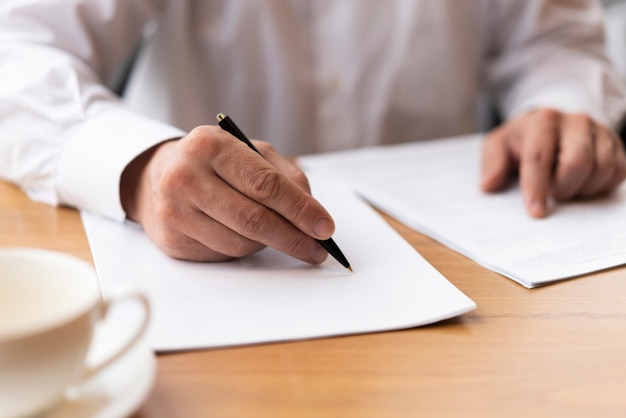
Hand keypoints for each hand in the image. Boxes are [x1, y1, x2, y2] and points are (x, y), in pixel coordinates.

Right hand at [120, 125, 333, 262]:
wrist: (156, 177)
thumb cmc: (213, 163)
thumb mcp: (250, 152)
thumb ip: (285, 175)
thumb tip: (313, 214)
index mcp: (211, 146)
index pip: (265, 184)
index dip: (301, 209)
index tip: (325, 227)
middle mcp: (186, 177)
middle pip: (254, 219)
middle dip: (294, 238)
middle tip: (317, 249)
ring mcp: (175, 211)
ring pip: (241, 243)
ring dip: (269, 244)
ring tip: (276, 233)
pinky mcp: (172, 240)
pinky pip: (224, 254)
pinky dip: (244, 248)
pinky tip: (243, 234)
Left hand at [481, 109, 625, 216]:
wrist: (548, 125)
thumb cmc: (521, 141)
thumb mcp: (498, 146)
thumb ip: (492, 163)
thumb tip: (489, 185)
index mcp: (542, 121)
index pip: (539, 157)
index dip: (537, 187)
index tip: (536, 212)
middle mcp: (575, 121)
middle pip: (578, 163)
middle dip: (564, 188)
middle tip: (553, 194)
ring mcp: (599, 131)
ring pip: (602, 169)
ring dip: (582, 189)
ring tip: (565, 187)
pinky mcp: (616, 143)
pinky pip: (618, 173)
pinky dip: (600, 186)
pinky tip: (582, 184)